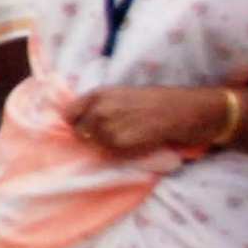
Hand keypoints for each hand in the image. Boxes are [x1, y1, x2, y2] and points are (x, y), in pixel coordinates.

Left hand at [69, 85, 227, 156]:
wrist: (178, 112)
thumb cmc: (153, 101)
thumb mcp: (120, 93)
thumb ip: (98, 105)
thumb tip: (79, 121)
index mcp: (98, 94)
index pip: (68, 114)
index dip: (75, 122)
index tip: (82, 126)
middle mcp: (98, 110)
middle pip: (80, 133)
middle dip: (91, 136)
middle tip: (112, 134)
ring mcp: (107, 129)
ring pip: (95, 145)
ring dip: (106, 145)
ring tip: (127, 137)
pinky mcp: (118, 145)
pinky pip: (109, 154)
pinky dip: (118, 153)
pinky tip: (134, 143)